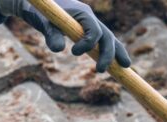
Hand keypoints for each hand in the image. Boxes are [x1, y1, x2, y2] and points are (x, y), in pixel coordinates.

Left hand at [0, 0, 130, 72]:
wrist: (42, 6)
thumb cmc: (41, 13)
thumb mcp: (42, 23)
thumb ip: (51, 35)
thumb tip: (58, 49)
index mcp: (82, 13)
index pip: (94, 29)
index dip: (88, 43)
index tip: (73, 52)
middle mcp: (90, 18)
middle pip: (107, 36)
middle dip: (108, 54)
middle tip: (101, 71)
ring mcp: (91, 24)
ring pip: (109, 39)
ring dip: (116, 53)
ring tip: (125, 67)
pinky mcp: (89, 31)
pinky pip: (104, 42)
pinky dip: (111, 51)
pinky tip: (118, 64)